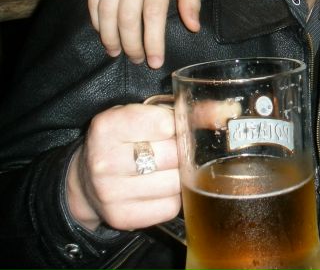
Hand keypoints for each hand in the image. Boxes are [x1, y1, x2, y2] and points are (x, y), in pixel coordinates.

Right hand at [66, 103, 179, 231]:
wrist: (85, 180)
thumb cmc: (122, 141)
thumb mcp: (142, 115)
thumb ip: (182, 110)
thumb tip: (226, 111)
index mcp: (107, 127)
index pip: (164, 123)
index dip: (180, 125)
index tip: (181, 127)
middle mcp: (105, 160)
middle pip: (174, 155)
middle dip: (184, 151)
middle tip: (179, 149)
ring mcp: (111, 192)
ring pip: (176, 182)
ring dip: (182, 175)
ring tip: (169, 168)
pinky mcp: (122, 217)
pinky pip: (170, 206)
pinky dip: (174, 196)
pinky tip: (161, 187)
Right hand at [88, 0, 200, 67]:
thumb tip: (193, 27)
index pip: (154, 13)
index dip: (152, 40)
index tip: (155, 60)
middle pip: (127, 16)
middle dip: (131, 44)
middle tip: (137, 60)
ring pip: (106, 10)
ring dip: (110, 36)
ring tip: (117, 52)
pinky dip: (96, 19)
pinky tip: (104, 32)